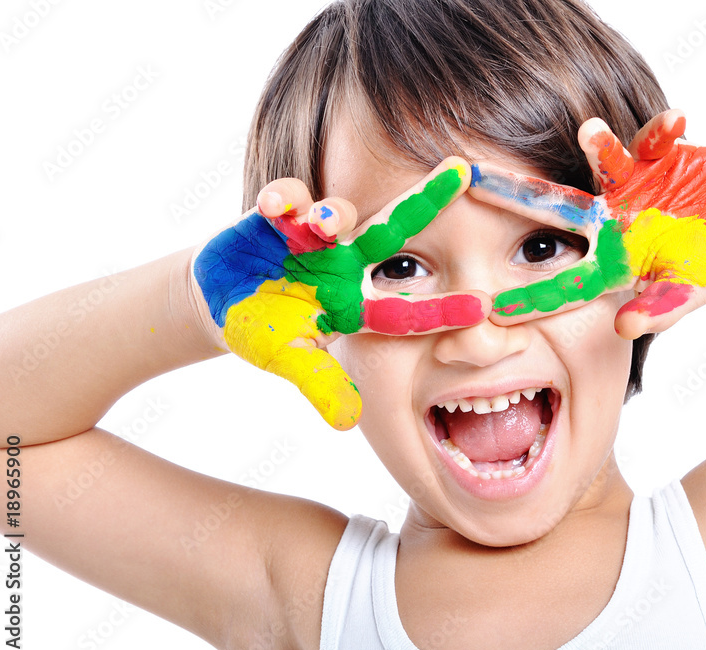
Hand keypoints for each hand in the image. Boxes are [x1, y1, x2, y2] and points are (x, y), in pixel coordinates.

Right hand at [191, 158, 489, 429]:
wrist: (222, 300)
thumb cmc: (267, 331)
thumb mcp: (291, 360)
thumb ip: (320, 384)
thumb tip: (348, 421)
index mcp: (356, 304)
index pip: (407, 307)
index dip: (442, 309)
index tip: (483, 306)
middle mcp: (345, 263)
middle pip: (393, 230)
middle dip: (427, 201)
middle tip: (461, 172)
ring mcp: (312, 236)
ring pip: (338, 215)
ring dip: (335, 215)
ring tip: (326, 222)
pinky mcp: (275, 216)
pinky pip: (285, 200)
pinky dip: (282, 199)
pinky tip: (274, 206)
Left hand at [468, 110, 705, 338]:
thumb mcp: (689, 291)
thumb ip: (660, 308)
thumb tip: (626, 327)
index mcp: (611, 262)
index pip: (563, 280)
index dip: (530, 293)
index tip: (487, 305)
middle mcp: (609, 222)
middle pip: (555, 210)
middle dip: (515, 195)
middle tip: (470, 178)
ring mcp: (630, 187)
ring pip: (602, 166)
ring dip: (599, 147)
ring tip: (592, 130)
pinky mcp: (656, 157)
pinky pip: (656, 140)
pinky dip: (666, 130)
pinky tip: (677, 121)